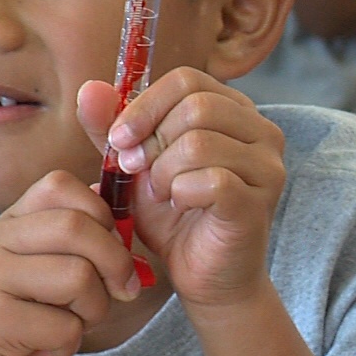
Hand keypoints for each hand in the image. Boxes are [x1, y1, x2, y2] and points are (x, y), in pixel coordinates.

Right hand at [0, 171, 137, 355]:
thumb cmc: (14, 332)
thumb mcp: (46, 279)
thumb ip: (77, 248)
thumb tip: (121, 219)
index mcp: (8, 224)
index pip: (60, 184)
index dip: (101, 213)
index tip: (112, 249)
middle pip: (77, 225)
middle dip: (116, 262)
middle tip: (123, 291)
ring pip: (78, 274)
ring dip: (94, 309)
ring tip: (70, 325)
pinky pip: (65, 324)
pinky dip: (68, 343)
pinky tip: (40, 347)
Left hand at [76, 69, 285, 310]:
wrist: (201, 276)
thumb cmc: (173, 216)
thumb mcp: (134, 166)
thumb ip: (112, 128)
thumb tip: (88, 88)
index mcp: (233, 109)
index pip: (187, 79)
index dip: (144, 105)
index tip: (118, 139)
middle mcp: (260, 130)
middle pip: (196, 105)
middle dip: (152, 140)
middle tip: (136, 172)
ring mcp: (267, 166)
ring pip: (200, 142)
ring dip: (163, 172)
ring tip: (161, 194)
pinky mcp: (259, 201)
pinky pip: (212, 180)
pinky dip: (181, 194)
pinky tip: (179, 206)